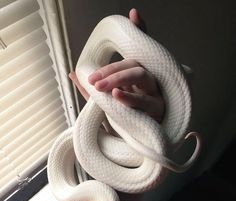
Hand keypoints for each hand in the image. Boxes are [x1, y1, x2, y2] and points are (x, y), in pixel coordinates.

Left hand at [69, 8, 164, 123]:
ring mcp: (156, 94)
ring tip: (100, 86)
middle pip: (135, 64)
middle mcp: (150, 81)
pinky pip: (146, 102)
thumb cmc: (122, 122)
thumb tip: (72, 72)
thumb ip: (92, 90)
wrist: (133, 146)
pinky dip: (130, 97)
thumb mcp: (105, 104)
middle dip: (112, 69)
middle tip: (93, 79)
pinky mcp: (158, 110)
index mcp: (138, 77)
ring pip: (142, 75)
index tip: (133, 15)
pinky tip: (117, 95)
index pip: (140, 51)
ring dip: (119, 78)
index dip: (141, 31)